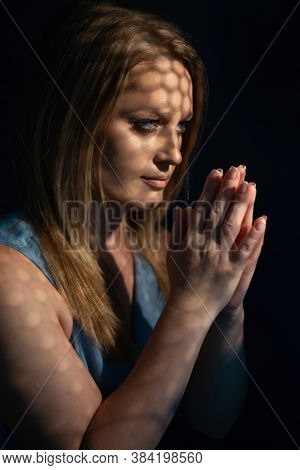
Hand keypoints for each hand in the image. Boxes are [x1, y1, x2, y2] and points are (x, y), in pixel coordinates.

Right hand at [166, 165, 266, 322]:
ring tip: (251, 186)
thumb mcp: (173, 252)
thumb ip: (177, 230)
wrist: (189, 306)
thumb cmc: (180, 279)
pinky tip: (262, 220)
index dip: (210, 188)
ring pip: (232, 226)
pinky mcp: (232, 269)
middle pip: (218, 211)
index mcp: (190, 238)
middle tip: (237, 169)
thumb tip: (183, 208)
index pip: (201, 207)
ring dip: (242, 205)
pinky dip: (254, 236)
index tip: (218, 172)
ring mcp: (219, 255)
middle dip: (228, 189)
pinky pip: (245, 250)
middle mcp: (204, 243)